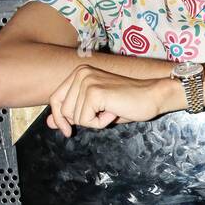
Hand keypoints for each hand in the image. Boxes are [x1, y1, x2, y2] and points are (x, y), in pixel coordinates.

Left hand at [46, 66, 178, 136]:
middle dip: (83, 120)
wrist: (153, 96)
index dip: (59, 118)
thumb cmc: (129, 103)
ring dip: (95, 122)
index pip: (56, 99)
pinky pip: (87, 120)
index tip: (67, 131)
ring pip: (75, 117)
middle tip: (105, 112)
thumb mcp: (96, 110)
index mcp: (79, 73)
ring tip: (111, 110)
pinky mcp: (94, 92)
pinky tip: (113, 112)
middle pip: (64, 111)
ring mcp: (87, 81)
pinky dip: (101, 123)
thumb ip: (73, 114)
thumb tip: (51, 124)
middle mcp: (81, 74)